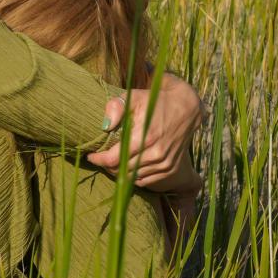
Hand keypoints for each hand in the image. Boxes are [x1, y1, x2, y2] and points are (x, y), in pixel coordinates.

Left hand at [86, 73, 203, 185]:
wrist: (186, 108)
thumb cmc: (155, 100)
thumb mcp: (134, 96)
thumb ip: (116, 107)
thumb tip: (104, 126)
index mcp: (145, 137)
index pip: (114, 159)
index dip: (99, 159)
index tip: (91, 155)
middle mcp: (156, 154)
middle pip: (121, 170)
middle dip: (107, 165)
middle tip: (101, 157)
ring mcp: (165, 164)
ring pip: (133, 177)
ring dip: (120, 172)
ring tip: (113, 161)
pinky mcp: (170, 169)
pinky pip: (146, 181)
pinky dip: (134, 176)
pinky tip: (129, 166)